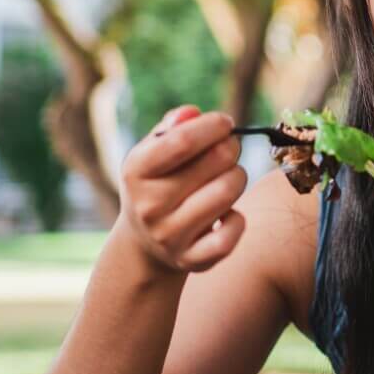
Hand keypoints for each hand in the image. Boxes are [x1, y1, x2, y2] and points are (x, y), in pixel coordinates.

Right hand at [118, 106, 247, 275]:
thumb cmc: (157, 183)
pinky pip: (231, 234)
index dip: (212, 126)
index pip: (181, 141)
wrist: (144, 245)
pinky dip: (238, 220)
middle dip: (231, 147)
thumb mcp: (153, 153)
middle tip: (229, 148)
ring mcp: (170, 236)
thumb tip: (192, 113)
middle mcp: (149, 205)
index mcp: (136, 171)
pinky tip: (227, 213)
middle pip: (216, 161)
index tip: (225, 123)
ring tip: (228, 177)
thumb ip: (173, 128)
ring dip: (238, 177)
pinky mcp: (191, 260)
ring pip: (228, 192)